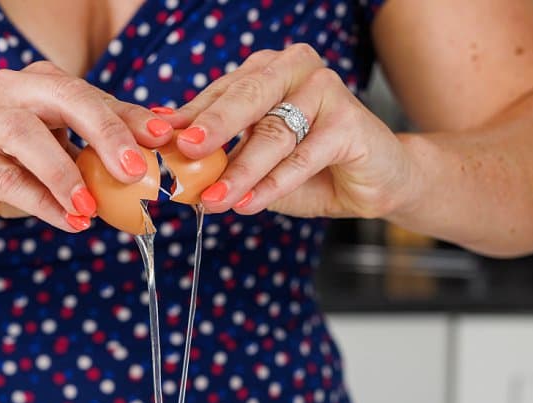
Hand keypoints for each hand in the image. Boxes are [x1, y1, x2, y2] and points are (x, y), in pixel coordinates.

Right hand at [0, 62, 174, 232]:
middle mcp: (8, 90)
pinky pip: (3, 178)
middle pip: (62, 96)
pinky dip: (40, 202)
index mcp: (39, 84)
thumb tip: (159, 156)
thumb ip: (98, 154)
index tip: (165, 139)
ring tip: (92, 208)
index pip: (92, 94)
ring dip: (64, 172)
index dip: (130, 116)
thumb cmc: (8, 168)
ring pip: (25, 133)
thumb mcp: (59, 158)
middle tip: (133, 170)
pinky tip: (68, 222)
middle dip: (104, 131)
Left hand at [167, 44, 418, 219]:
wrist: (374, 182)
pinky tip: (250, 203)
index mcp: (267, 71)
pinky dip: (273, 184)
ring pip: (272, 134)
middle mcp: (295, 70)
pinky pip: (302, 157)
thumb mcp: (256, 161)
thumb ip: (221, 154)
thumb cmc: (311, 168)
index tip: (158, 141)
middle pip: (246, 97)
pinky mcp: (349, 122)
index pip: (221, 92)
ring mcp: (325, 91)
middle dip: (212, 126)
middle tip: (185, 150)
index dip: (189, 118)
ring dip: (239, 172)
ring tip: (213, 200)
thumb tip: (168, 155)